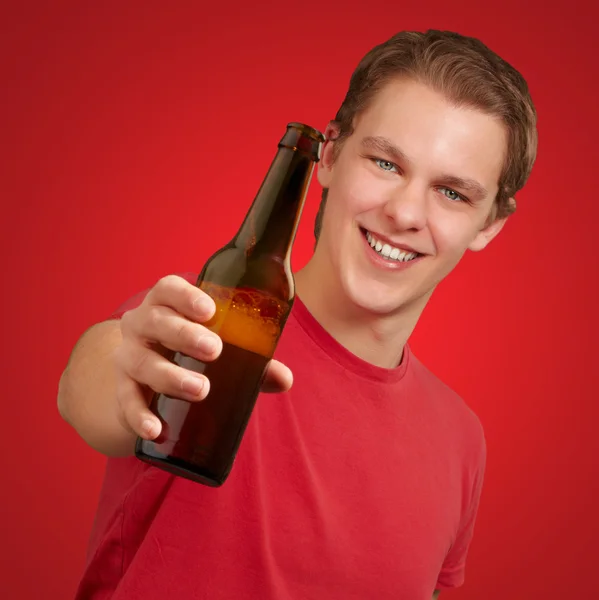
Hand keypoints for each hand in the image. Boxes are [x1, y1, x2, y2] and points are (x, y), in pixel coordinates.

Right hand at [112, 275, 292, 440]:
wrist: (144, 377)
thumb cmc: (189, 351)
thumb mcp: (218, 349)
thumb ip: (251, 361)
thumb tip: (284, 379)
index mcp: (166, 305)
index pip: (168, 289)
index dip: (186, 296)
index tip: (210, 310)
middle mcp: (141, 326)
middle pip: (155, 321)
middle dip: (184, 334)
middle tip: (214, 350)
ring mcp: (128, 357)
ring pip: (142, 362)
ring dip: (170, 375)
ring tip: (200, 389)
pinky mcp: (123, 389)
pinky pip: (126, 401)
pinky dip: (139, 416)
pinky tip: (155, 429)